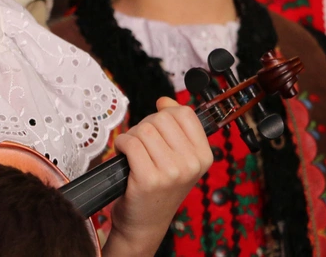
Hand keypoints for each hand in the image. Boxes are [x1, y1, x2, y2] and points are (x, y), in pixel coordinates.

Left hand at [103, 98, 212, 256]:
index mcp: (204, 156)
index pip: (184, 113)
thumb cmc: (159, 188)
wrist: (145, 223)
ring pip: (144, 129)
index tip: (159, 130)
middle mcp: (191, 164)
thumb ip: (175, 126)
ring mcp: (171, 172)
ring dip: (132, 137)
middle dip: (146, 127)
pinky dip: (121, 145)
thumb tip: (164, 101)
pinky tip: (124, 156)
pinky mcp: (149, 179)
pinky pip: (130, 142)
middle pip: (161, 118)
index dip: (165, 114)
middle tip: (143, 147)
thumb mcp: (178, 157)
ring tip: (134, 154)